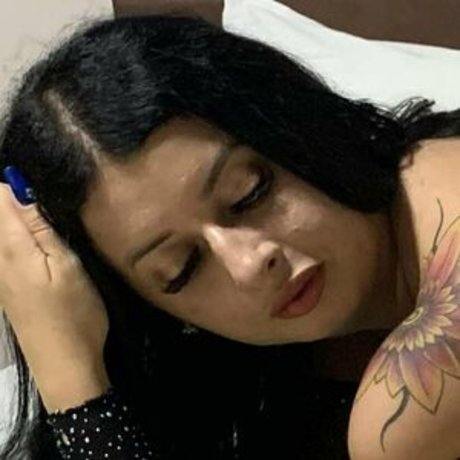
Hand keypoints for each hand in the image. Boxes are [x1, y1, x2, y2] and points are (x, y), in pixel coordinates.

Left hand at [0, 184, 109, 410]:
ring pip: (0, 232)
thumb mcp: (67, 266)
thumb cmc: (75, 313)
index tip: (47, 190)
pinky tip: (42, 245)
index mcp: (11, 248)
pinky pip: (4, 249)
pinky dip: (18, 237)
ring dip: (19, 219)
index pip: (0, 197)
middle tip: (51, 211)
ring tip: (50, 225)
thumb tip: (18, 188)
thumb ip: (41, 228)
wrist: (65, 364)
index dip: (19, 184)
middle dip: (16, 199)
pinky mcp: (6, 287)